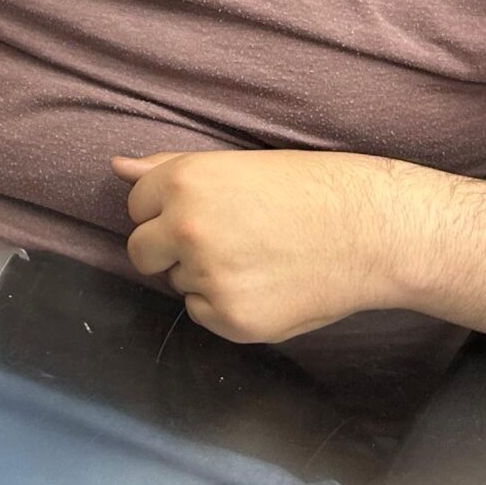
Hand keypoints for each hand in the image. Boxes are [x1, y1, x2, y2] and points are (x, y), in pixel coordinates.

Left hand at [114, 148, 417, 342]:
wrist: (368, 231)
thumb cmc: (306, 189)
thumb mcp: (234, 164)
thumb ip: (168, 169)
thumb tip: (118, 166)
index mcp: (184, 183)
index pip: (137, 206)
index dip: (167, 210)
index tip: (203, 211)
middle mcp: (187, 229)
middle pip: (142, 251)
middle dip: (169, 249)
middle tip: (223, 239)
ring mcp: (208, 277)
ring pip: (177, 283)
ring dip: (204, 275)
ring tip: (257, 256)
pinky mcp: (231, 319)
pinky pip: (203, 314)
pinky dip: (225, 305)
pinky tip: (265, 283)